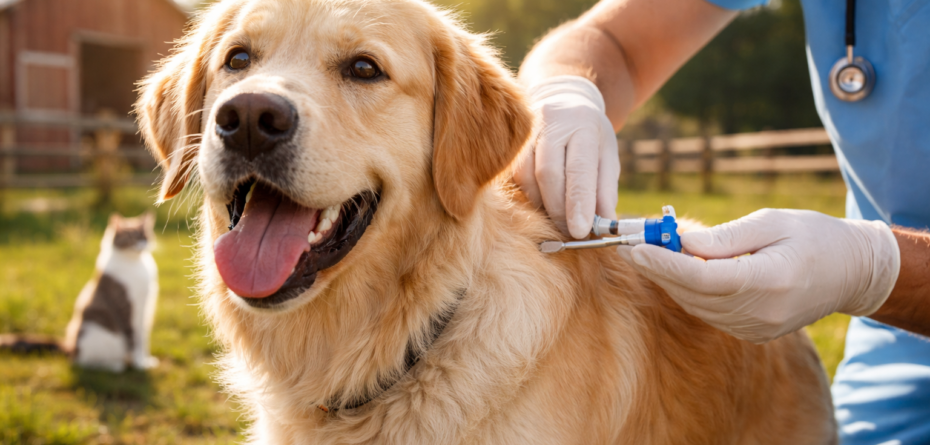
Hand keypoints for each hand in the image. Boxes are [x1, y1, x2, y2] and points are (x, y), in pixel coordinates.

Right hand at [514, 75, 619, 238]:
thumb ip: (605, 190)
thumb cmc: (588, 136)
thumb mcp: (606, 155)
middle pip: (548, 174)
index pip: (579, 168)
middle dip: (558, 209)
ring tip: (555, 219)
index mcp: (582, 124)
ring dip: (540, 205)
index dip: (578, 202)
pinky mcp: (509, 139)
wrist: (560, 100)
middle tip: (568, 232)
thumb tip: (605, 225)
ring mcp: (525, 129)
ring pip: (526, 176)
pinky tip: (539, 203)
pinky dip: (527, 195)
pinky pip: (513, 174)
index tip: (579, 231)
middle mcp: (551, 121)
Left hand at [617, 209, 900, 343]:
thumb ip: (725, 237)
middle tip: (629, 246)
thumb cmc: (814, 236)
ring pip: (696, 305)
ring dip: (669, 280)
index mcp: (772, 280)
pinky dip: (688, 291)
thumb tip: (682, 242)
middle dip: (658, 269)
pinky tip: (675, 270)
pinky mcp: (753, 333)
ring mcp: (758, 328)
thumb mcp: (773, 222)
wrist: (851, 273)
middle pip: (694, 293)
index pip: (705, 277)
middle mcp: (763, 312)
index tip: (635, 249)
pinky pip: (708, 312)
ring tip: (648, 252)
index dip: (666, 264)